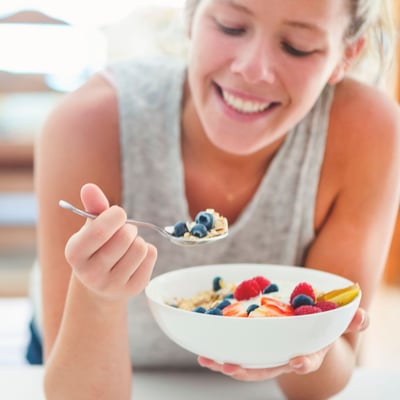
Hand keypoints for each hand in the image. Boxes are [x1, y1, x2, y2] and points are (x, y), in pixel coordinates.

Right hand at [64, 183, 156, 299]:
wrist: (100, 283)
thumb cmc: (97, 247)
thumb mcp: (90, 227)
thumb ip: (92, 206)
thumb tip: (89, 187)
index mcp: (74, 253)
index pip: (100, 230)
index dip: (115, 215)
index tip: (118, 214)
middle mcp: (90, 274)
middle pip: (125, 237)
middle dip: (128, 228)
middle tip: (123, 232)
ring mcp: (112, 285)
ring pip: (140, 247)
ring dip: (138, 240)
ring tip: (128, 245)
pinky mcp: (133, 289)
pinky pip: (151, 256)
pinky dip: (148, 251)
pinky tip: (135, 257)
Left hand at [198, 307, 368, 380]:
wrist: (307, 331)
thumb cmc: (323, 326)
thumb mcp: (338, 320)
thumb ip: (350, 318)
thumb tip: (362, 315)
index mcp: (308, 351)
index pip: (308, 360)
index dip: (304, 363)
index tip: (298, 362)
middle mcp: (284, 357)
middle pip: (267, 369)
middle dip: (248, 370)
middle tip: (230, 367)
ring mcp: (267, 355)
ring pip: (247, 365)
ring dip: (226, 364)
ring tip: (208, 359)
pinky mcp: (254, 348)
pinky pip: (237, 353)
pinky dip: (220, 353)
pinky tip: (204, 350)